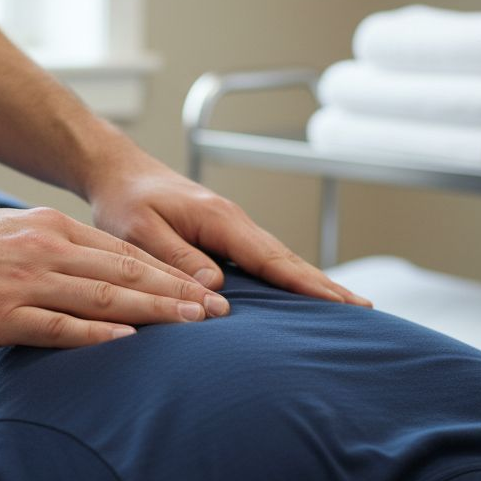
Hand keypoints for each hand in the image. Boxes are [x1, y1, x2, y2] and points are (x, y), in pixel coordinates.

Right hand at [0, 206, 229, 348]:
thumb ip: (49, 252)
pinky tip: (130, 341)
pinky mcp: (0, 314)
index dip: (170, 273)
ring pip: (104, 296)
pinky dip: (98, 333)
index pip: (124, 253)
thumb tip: (87, 276)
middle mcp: (45, 248)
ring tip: (193, 327)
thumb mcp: (7, 237)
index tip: (205, 291)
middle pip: (126, 272)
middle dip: (178, 293)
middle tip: (220, 313)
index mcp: (49, 229)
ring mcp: (24, 281)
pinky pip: (58, 325)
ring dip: (154, 312)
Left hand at [87, 161, 371, 305]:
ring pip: (278, 260)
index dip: (306, 283)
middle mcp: (234, 223)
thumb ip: (179, 259)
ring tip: (345, 306)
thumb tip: (218, 290)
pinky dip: (287, 276)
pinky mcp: (222, 238)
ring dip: (312, 282)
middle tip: (364, 309)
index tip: (339, 302)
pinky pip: (262, 261)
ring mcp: (231, 229)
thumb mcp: (142, 232)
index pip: (271, 258)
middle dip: (325, 284)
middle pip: (287, 259)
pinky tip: (299, 294)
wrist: (116, 172)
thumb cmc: (125, 201)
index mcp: (220, 220)